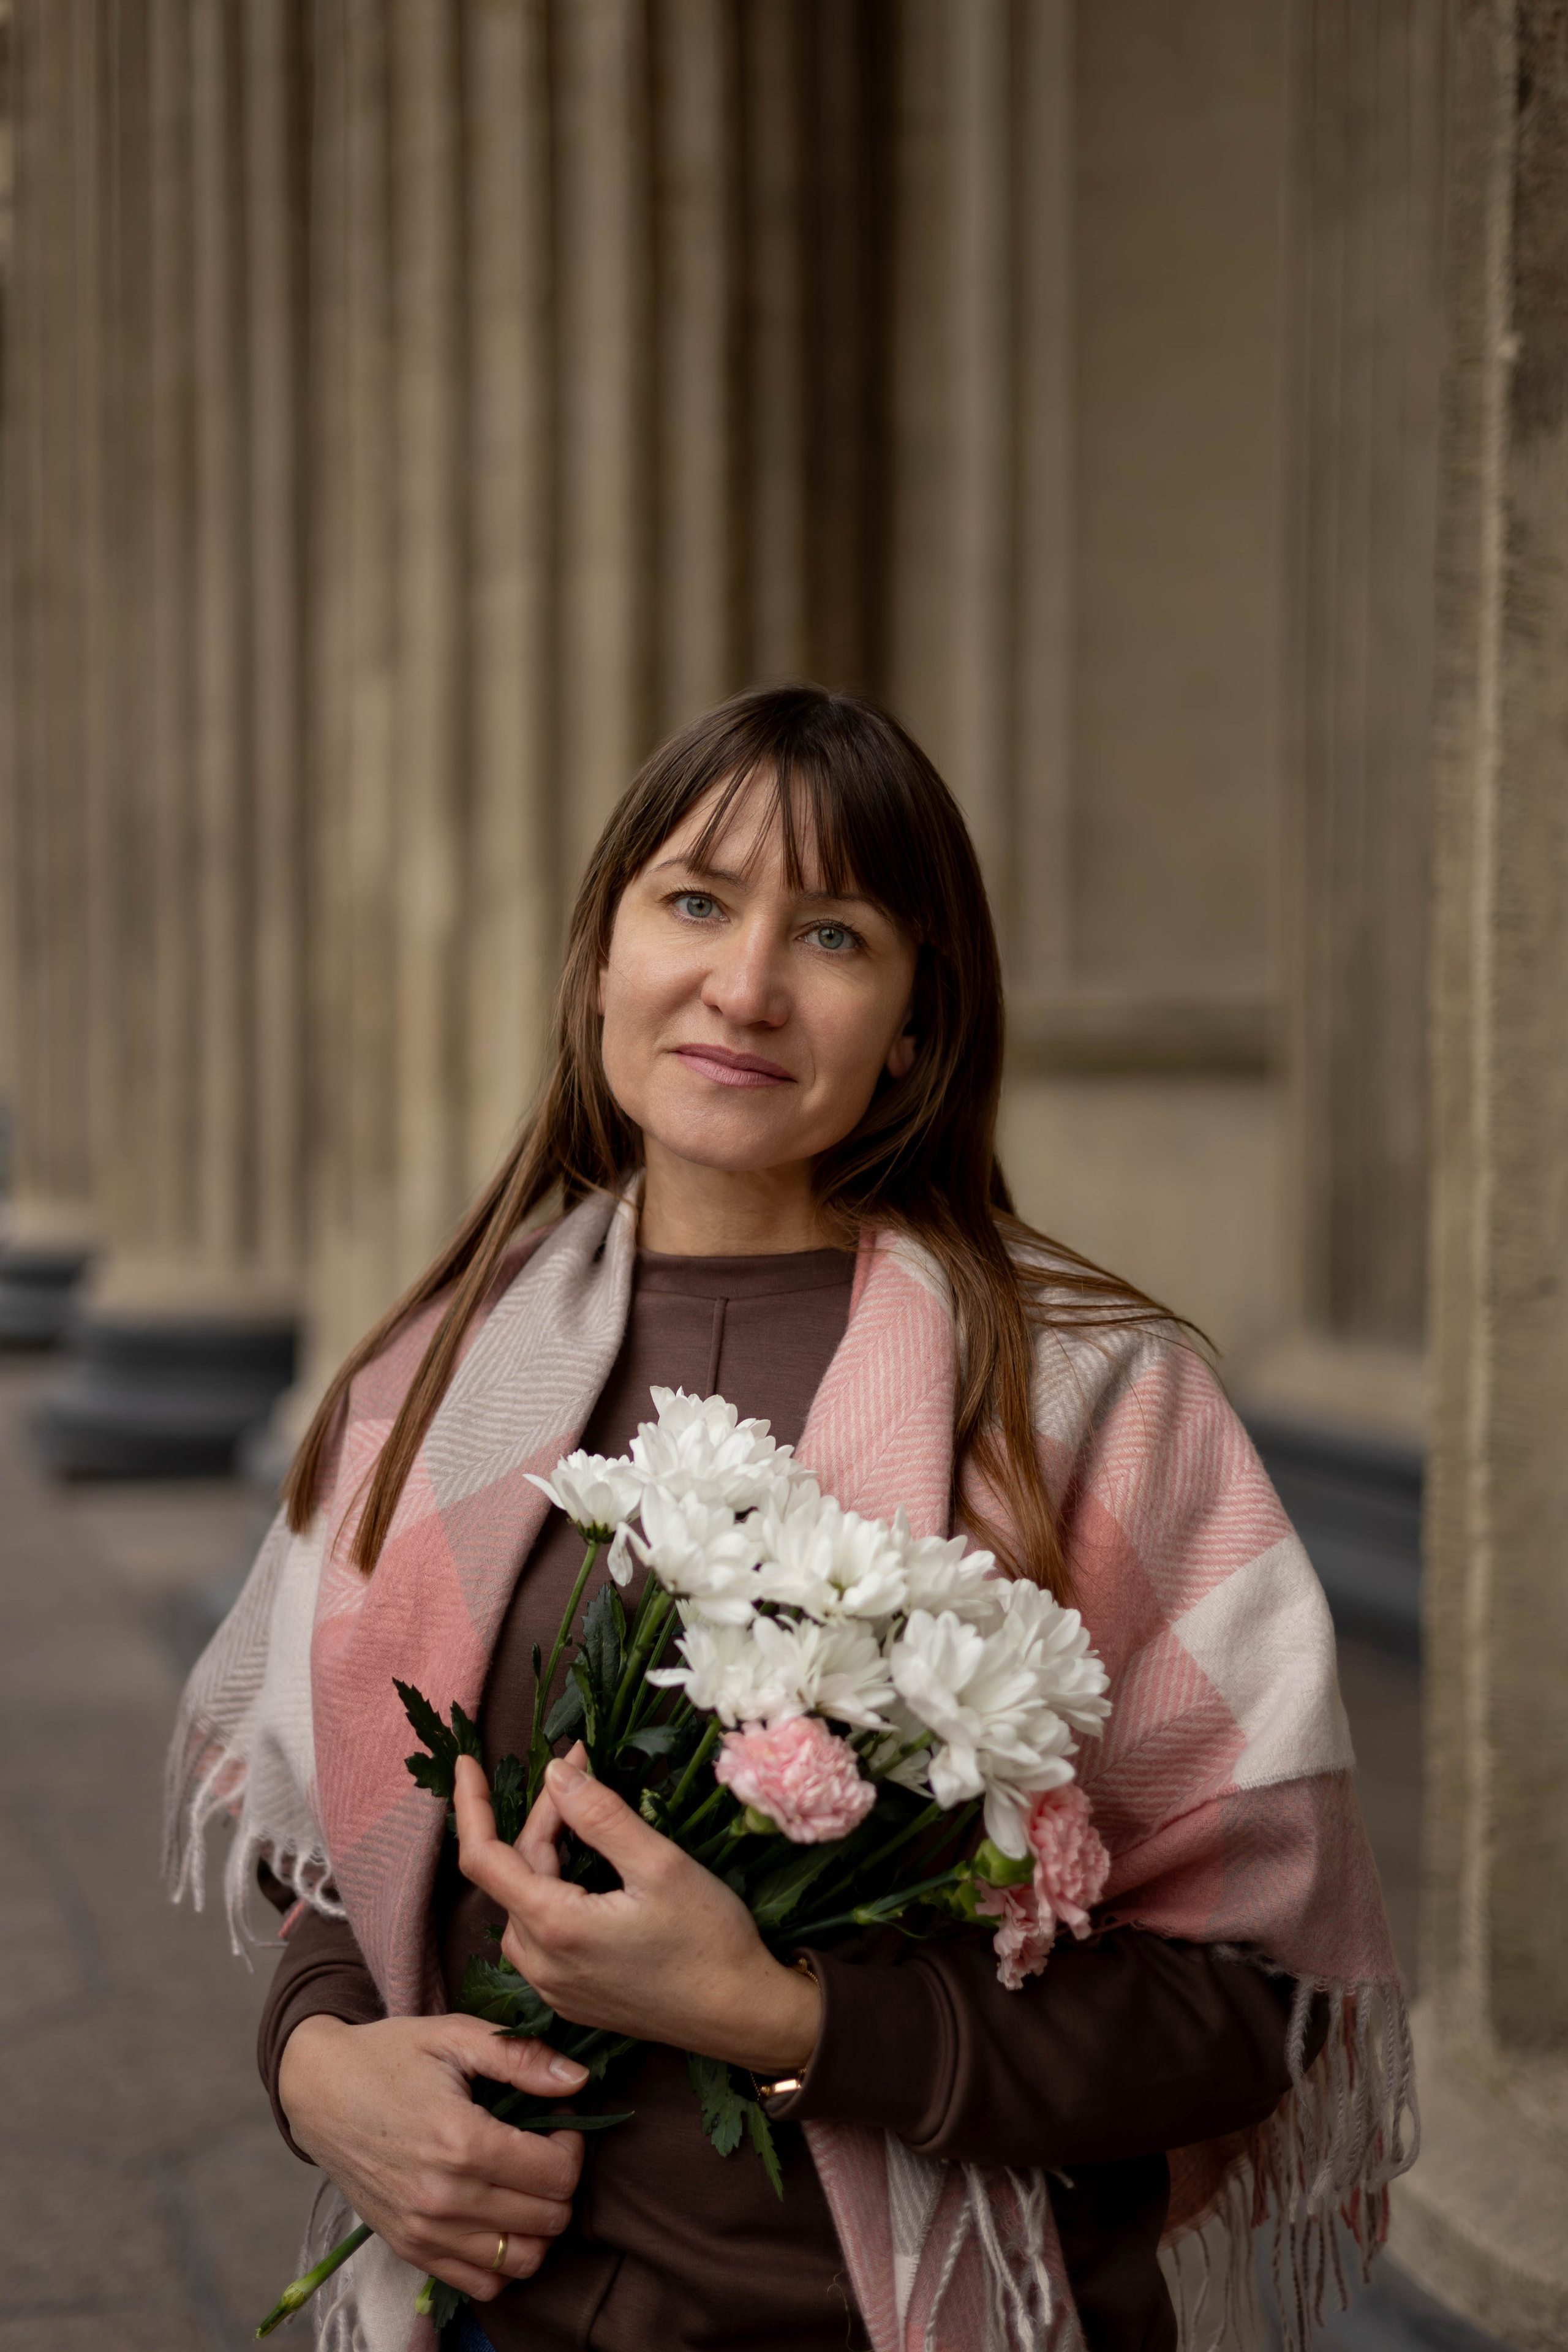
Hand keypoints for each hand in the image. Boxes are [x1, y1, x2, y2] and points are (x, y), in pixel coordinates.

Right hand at [277, 2011, 586, 2300]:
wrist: (319, 2090)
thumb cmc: (389, 2056)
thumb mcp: (454, 2035)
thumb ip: (521, 2056)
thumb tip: (579, 2077)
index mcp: (461, 2141)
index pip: (557, 2175)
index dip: (573, 2145)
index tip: (558, 2120)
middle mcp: (444, 2198)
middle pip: (549, 2220)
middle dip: (561, 2181)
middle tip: (544, 2146)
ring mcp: (424, 2232)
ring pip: (522, 2260)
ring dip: (539, 2224)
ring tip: (526, 2182)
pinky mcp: (409, 2249)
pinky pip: (482, 2284)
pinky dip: (504, 2259)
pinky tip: (500, 2215)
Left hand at [454, 1752, 821, 2075]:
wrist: (742, 2016)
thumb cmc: (709, 1939)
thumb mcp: (659, 1864)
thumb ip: (600, 1815)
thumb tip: (555, 1772)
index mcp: (554, 1927)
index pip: (482, 1858)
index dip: (469, 1805)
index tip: (466, 1761)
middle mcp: (540, 1964)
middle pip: (515, 1873)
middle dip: (543, 1817)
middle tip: (585, 1772)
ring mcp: (554, 1988)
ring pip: (525, 1903)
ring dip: (547, 1855)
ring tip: (586, 1820)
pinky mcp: (572, 2000)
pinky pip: (542, 1935)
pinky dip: (555, 1891)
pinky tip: (590, 1874)